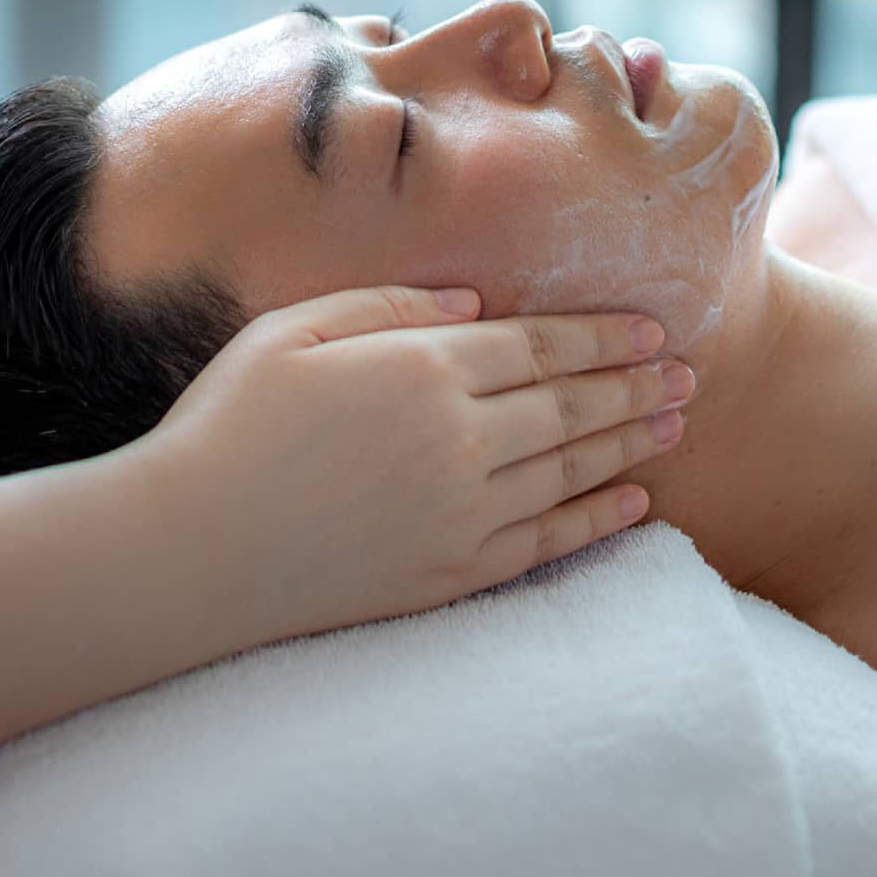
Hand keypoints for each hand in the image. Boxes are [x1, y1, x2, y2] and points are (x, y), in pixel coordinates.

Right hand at [141, 285, 692, 647]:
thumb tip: (477, 301)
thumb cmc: (227, 424)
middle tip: (690, 373)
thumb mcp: (293, 330)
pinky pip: (548, 543)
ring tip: (678, 422)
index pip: (539, 345)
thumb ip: (391, 307)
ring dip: (632, 443)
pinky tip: (634, 501)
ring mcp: (458, 513)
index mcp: (421, 368)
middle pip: (571, 405)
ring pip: (571, 469)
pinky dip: (598, 519)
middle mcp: (457, 439)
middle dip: (636, 385)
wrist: (186, 552)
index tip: (652, 328)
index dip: (602, 336)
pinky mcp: (448, 575)